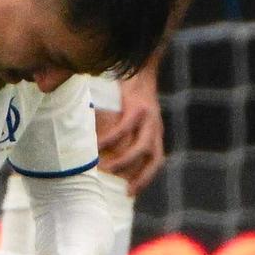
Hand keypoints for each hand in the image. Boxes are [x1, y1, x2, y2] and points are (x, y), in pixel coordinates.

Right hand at [94, 65, 164, 194]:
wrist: (139, 62)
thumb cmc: (128, 91)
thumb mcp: (130, 114)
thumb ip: (121, 131)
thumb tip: (98, 149)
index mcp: (155, 131)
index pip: (156, 160)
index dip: (145, 178)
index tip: (129, 192)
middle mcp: (155, 126)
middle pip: (153, 158)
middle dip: (140, 177)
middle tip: (123, 190)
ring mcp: (148, 117)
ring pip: (140, 146)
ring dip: (123, 161)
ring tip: (105, 169)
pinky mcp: (137, 106)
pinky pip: (124, 128)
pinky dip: (111, 139)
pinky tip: (98, 144)